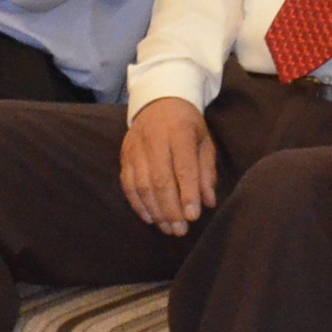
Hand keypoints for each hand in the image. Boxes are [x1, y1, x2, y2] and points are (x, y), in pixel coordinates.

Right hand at [119, 97, 218, 235]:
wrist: (158, 100)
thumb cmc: (186, 124)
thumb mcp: (204, 141)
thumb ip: (206, 171)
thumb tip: (207, 202)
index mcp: (180, 132)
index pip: (183, 167)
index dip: (187, 194)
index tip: (193, 217)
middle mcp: (155, 139)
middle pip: (160, 179)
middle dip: (170, 209)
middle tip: (180, 230)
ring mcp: (136, 148)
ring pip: (142, 184)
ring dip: (155, 211)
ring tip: (168, 229)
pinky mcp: (124, 155)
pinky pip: (127, 184)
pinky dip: (137, 204)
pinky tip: (150, 218)